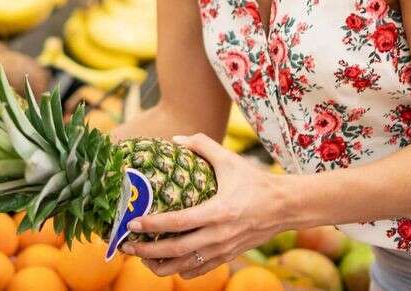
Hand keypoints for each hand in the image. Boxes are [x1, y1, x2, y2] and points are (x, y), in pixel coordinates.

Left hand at [119, 134, 291, 278]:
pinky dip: (180, 270)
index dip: (153, 225)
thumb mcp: (230, 160)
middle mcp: (219, 235)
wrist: (284, 206)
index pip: (178, 223)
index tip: (132, 223)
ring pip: (184, 267)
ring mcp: (223, 249)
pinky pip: (198, 270)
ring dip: (159, 265)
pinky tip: (167, 261)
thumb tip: (176, 139)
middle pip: (175, 251)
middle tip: (126, 245)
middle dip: (146, 251)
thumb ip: (202, 146)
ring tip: (141, 256)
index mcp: (218, 211)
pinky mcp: (227, 256)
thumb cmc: (255, 181)